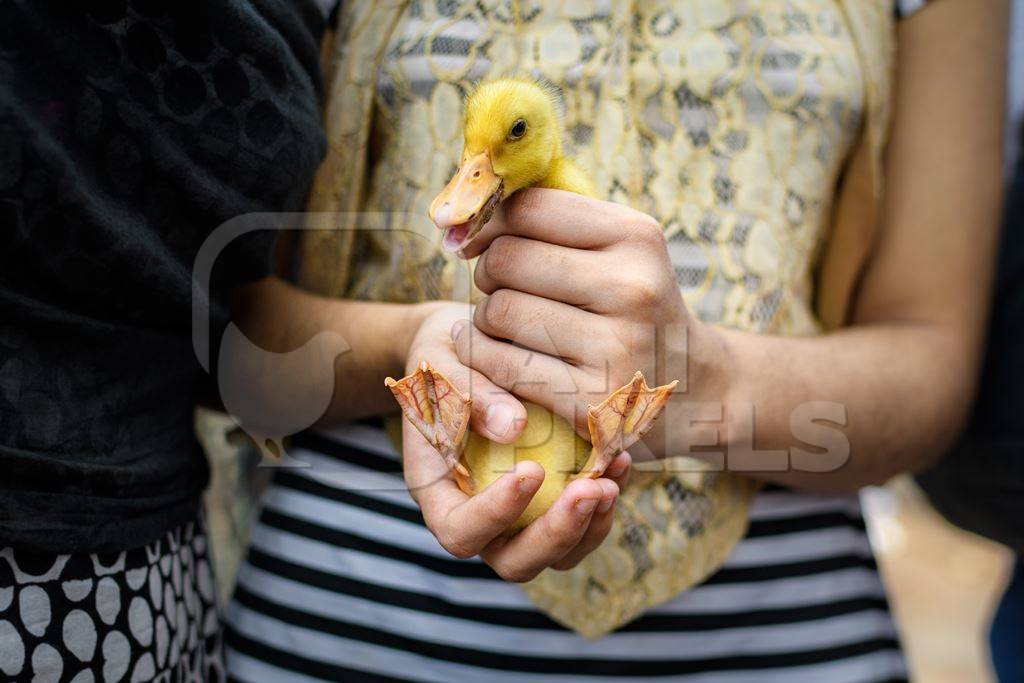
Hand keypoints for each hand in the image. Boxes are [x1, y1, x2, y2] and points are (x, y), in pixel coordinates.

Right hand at [401, 303, 631, 579]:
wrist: (463, 354)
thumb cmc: (444, 361)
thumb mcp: (445, 368)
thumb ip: (472, 397)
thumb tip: (513, 426)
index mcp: (439, 495)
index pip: (461, 530)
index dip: (496, 513)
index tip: (531, 470)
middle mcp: (479, 519)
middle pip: (515, 561)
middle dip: (557, 533)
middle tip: (590, 490)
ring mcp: (518, 517)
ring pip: (557, 553)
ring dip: (589, 526)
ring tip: (612, 480)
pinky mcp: (551, 502)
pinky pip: (583, 523)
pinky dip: (605, 502)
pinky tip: (621, 461)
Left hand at [453, 189, 703, 443]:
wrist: (698, 389)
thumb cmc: (635, 309)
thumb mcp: (622, 252)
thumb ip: (554, 224)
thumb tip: (457, 215)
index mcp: (637, 237)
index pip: (529, 209)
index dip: (486, 223)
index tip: (475, 241)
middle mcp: (633, 287)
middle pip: (506, 260)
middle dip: (486, 273)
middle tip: (497, 288)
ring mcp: (616, 346)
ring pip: (499, 312)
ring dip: (483, 318)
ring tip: (499, 323)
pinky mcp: (592, 399)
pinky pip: (503, 364)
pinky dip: (481, 355)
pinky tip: (486, 349)